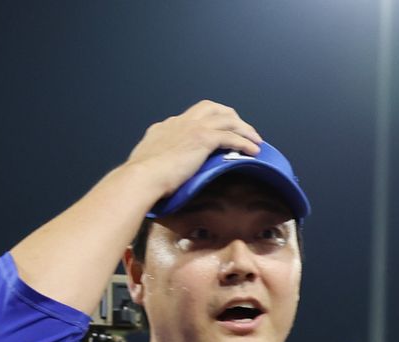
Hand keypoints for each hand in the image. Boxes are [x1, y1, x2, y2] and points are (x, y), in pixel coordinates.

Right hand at [123, 101, 261, 199]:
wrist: (142, 177)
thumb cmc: (144, 177)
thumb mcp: (150, 161)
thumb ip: (160, 158)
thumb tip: (164, 165)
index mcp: (167, 127)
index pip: (193, 116)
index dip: (210, 121)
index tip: (219, 131)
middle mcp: (180, 122)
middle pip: (212, 107)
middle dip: (230, 116)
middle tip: (244, 130)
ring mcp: (192, 128)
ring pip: (226, 119)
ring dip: (244, 129)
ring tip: (256, 140)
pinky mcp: (202, 139)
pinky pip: (230, 136)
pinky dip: (244, 142)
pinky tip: (254, 151)